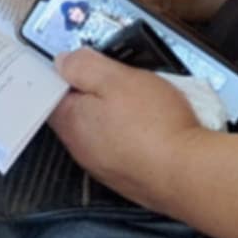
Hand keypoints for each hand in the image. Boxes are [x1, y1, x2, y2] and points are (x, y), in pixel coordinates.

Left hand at [50, 46, 206, 208]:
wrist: (186, 171)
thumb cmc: (155, 127)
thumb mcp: (117, 78)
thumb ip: (85, 66)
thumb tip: (63, 61)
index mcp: (71, 120)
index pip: (52, 92)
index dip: (70, 73)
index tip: (88, 63)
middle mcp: (81, 147)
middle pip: (79, 110)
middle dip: (97, 93)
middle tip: (123, 79)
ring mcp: (102, 165)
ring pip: (101, 129)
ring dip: (116, 114)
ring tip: (143, 102)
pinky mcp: (125, 175)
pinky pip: (121, 146)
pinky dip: (132, 134)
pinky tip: (152, 126)